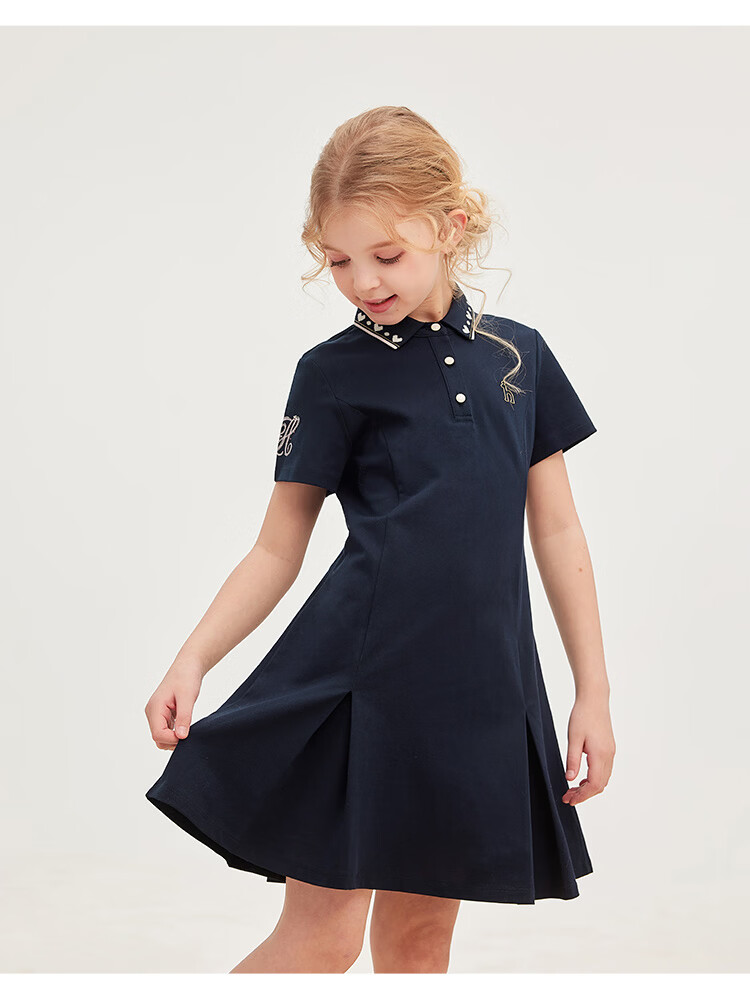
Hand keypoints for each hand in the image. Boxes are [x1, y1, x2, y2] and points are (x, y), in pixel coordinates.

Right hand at [144, 660, 203, 750]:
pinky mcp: (163, 714)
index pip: (158, 734)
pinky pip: (167, 730)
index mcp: (154, 708)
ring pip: (162, 736)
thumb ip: (184, 717)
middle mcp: (152, 712)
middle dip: (173, 741)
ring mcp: (156, 714)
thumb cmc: (186, 677)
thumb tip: (181, 737)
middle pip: (158, 738)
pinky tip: (185, 725)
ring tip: (188, 727)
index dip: (173, 739)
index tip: (187, 735)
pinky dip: (176, 732)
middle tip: (189, 733)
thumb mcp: (188, 697)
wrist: (188, 666)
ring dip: (175, 737)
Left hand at [561, 691, 614, 805]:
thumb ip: (572, 760)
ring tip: (573, 789)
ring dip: (589, 787)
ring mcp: (610, 752)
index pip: (594, 785)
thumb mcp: (573, 738)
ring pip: (603, 778)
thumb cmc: (582, 715)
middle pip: (600, 785)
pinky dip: (594, 778)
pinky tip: (582, 777)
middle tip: (568, 797)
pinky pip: (604, 770)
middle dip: (584, 794)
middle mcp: (609, 755)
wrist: (594, 699)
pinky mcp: (609, 748)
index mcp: (600, 754)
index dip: (582, 796)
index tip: (569, 799)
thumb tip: (570, 779)